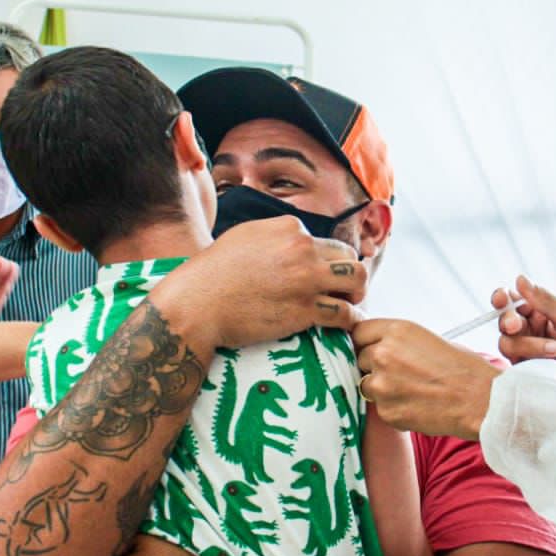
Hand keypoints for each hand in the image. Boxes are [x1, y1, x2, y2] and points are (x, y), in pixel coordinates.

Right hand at [151, 218, 366, 349]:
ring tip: (349, 305)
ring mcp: (306, 279)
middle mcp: (302, 249)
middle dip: (350, 276)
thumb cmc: (213, 272)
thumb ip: (273, 235)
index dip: (327, 262)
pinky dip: (350, 321)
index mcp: (290, 229)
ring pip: (357, 281)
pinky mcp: (305, 310)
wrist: (198, 303)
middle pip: (348, 258)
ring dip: (356, 295)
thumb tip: (290, 239)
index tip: (321, 278)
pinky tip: (346, 326)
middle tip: (344, 292)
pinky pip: (344, 313)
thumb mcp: (244, 236)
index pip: (327, 243)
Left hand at [352, 319, 500, 438]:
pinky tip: (416, 405)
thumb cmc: (463, 369)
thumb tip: (374, 346)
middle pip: (360, 358)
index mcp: (396, 330)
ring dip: (381, 388)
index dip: (365, 342)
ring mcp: (382, 384)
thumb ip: (397, 341)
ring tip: (410, 390)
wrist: (481, 400)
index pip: (358, 332)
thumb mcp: (427, 339)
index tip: (372, 349)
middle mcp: (384, 354)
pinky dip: (392, 408)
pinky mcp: (386, 411)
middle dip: (374, 366)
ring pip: (365, 384)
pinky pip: (378, 408)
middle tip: (400, 374)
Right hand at [496, 275, 555, 388]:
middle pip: (504, 323)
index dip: (501, 298)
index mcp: (537, 312)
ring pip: (507, 344)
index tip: (502, 299)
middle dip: (508, 322)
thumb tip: (520, 279)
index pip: (511, 301)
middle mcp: (528, 330)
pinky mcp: (525, 371)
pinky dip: (535, 362)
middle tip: (515, 325)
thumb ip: (545, 300)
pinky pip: (515, 366)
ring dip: (530, 346)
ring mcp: (525, 352)